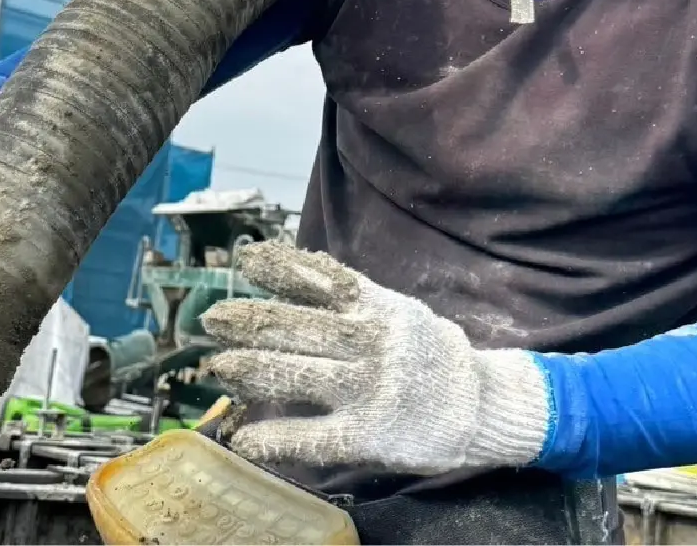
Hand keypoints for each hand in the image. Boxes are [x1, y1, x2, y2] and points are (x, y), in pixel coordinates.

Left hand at [201, 242, 552, 475]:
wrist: (483, 404)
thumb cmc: (430, 355)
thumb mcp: (398, 311)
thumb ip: (354, 297)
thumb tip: (297, 269)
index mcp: (378, 308)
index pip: (323, 281)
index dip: (280, 268)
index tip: (246, 259)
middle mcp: (371, 342)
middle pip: (300, 327)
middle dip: (251, 322)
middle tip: (213, 320)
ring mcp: (369, 388)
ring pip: (299, 375)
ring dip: (254, 370)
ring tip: (220, 365)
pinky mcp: (368, 433)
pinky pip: (314, 436)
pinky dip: (277, 438)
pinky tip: (248, 438)